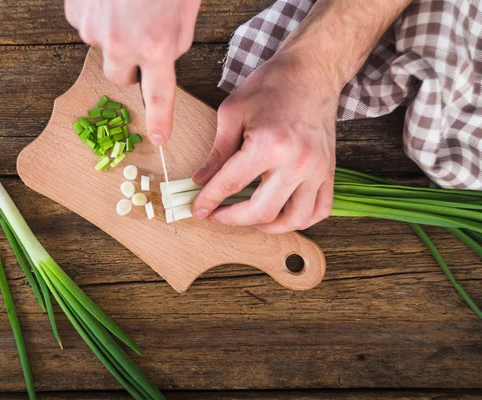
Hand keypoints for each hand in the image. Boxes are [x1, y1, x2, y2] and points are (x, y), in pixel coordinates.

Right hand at [64, 0, 200, 144]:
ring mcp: (92, 29)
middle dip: (130, 65)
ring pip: (103, 48)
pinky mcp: (75, 13)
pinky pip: (87, 25)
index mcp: (155, 44)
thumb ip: (175, 43)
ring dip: (114, 35)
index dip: (159, 120)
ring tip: (127, 5)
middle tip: (141, 37)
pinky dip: (98, 16)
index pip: (158, 96)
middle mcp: (120, 43)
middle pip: (120, 77)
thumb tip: (163, 60)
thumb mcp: (185, 10)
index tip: (158, 138)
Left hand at [191, 53, 337, 233]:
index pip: (231, 184)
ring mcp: (317, 169)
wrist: (312, 71)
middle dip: (233, 219)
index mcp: (269, 144)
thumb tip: (201, 182)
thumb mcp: (232, 113)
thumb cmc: (271, 86)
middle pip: (261, 210)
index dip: (209, 200)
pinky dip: (300, 219)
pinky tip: (281, 214)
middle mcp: (297, 162)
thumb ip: (217, 153)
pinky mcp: (329, 170)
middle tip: (217, 215)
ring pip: (293, 218)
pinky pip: (319, 210)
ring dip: (267, 226)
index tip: (197, 209)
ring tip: (248, 219)